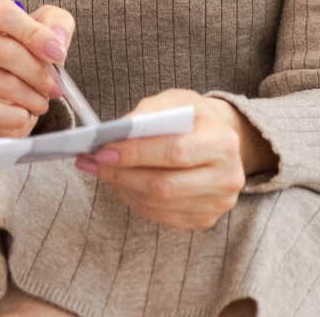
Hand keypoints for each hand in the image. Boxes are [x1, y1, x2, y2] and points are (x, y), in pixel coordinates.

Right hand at [0, 0, 75, 138]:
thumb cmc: (20, 54)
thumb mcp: (44, 29)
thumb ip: (57, 25)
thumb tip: (57, 41)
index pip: (4, 15)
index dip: (34, 34)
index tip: (58, 54)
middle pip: (5, 51)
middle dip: (39, 73)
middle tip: (56, 88)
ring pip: (2, 83)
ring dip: (32, 98)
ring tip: (41, 102)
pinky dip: (15, 117)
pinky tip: (23, 114)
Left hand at [74, 89, 274, 230]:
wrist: (220, 139)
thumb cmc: (192, 117)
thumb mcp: (174, 101)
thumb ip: (147, 114)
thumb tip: (115, 134)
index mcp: (223, 141)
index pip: (174, 152)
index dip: (135, 154)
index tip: (102, 151)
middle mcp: (227, 176)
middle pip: (165, 185)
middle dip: (121, 174)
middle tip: (92, 163)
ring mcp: (218, 202)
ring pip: (159, 204)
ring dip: (123, 188)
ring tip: (101, 171)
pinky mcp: (205, 218)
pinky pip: (162, 216)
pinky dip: (135, 200)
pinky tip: (122, 184)